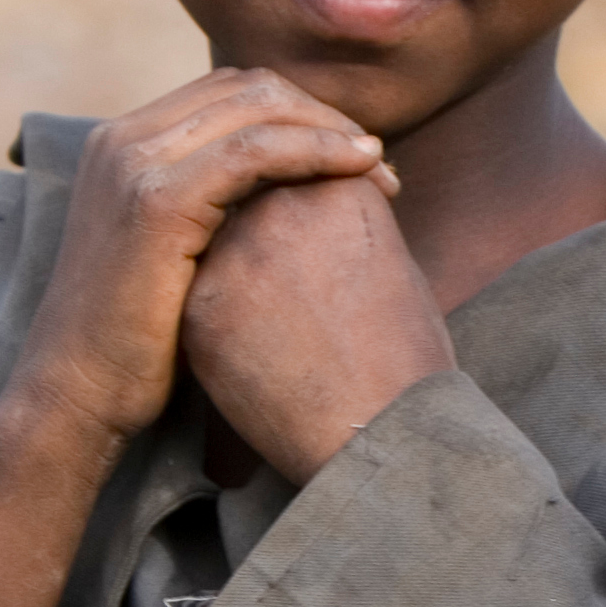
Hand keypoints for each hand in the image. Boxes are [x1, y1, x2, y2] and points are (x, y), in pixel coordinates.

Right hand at [0, 70, 395, 606]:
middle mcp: (123, 138)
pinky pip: (256, 151)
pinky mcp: (155, 199)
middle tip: (377, 164)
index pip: (232, 94)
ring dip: (330, 132)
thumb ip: (216, 213)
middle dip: (323, 117)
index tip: (355, 158)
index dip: (302, 115)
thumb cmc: (138, 348)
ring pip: (257, 109)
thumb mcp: (180, 260)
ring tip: (380, 172)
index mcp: (125, 144)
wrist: (77, 398)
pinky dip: (316, 151)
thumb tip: (289, 199)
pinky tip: (360, 172)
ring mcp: (133, 162)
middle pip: (249, 89)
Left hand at [181, 163, 456, 486]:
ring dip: (239, 260)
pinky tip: (254, 344)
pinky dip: (220, 309)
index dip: (315, 203)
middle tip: (301, 277)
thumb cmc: (407, 362)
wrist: (381, 437)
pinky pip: (199, 289)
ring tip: (281, 314)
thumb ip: (345, 223)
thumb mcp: (395, 268)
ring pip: (218, 237)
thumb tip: (318, 211)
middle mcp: (278, 209)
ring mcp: (231, 257)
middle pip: (256, 192)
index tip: (330, 246)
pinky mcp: (199, 308)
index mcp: (338, 192)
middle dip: (270, 223)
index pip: (305, 169)